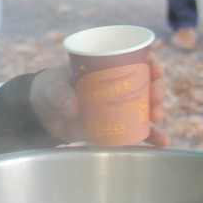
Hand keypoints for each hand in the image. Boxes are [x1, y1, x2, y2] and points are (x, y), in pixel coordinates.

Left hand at [28, 59, 170, 146]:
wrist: (41, 114)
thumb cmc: (48, 89)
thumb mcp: (51, 88)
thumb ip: (60, 96)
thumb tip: (73, 108)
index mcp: (104, 67)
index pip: (133, 59)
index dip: (149, 64)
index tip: (156, 72)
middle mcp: (115, 85)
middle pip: (144, 84)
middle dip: (156, 89)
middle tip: (156, 98)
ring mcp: (115, 106)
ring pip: (143, 107)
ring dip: (155, 112)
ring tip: (156, 118)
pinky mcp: (113, 126)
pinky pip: (135, 131)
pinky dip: (148, 137)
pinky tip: (161, 142)